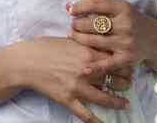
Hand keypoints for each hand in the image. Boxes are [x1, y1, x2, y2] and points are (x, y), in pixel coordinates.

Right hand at [15, 36, 129, 122]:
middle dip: (124, 82)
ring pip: (105, 97)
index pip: (114, 59)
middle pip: (114, 78)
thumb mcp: (69, 40)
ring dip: (117, 102)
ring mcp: (78, 86)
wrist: (27, 62)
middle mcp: (86, 69)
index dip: (124, 63)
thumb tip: (100, 46)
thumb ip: (86, 44)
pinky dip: (97, 121)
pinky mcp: (68, 99)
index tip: (129, 65)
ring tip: (125, 104)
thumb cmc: (46, 47)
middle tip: (129, 84)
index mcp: (87, 51)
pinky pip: (86, 114)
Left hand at [68, 0, 154, 70]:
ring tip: (72, 35)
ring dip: (79, 38)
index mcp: (123, 8)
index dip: (80, 6)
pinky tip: (83, 67)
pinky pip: (107, 63)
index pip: (96, 4)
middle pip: (94, 24)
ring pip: (96, 41)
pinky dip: (94, 67)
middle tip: (71, 25)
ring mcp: (126, 42)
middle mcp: (126, 24)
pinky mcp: (127, 59)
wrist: (156, 39)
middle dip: (78, 24)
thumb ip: (100, 6)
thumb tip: (70, 6)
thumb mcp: (121, 8)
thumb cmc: (132, 21)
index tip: (70, 9)